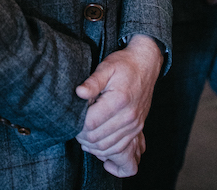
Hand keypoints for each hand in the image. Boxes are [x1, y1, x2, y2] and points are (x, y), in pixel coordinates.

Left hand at [75, 34, 161, 173]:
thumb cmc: (124, 65)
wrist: (146, 65)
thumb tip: (79, 92)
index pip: (92, 123)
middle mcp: (129, 117)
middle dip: (82, 137)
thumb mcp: (106, 66)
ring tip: (82, 136)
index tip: (71, 117)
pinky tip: (98, 147)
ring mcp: (134, 125)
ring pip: (108, 148)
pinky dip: (107, 152)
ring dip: (92, 147)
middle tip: (73, 127)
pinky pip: (121, 149)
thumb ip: (92, 81)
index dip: (77, 124)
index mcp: (119, 101)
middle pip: (98, 139)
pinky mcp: (137, 129)